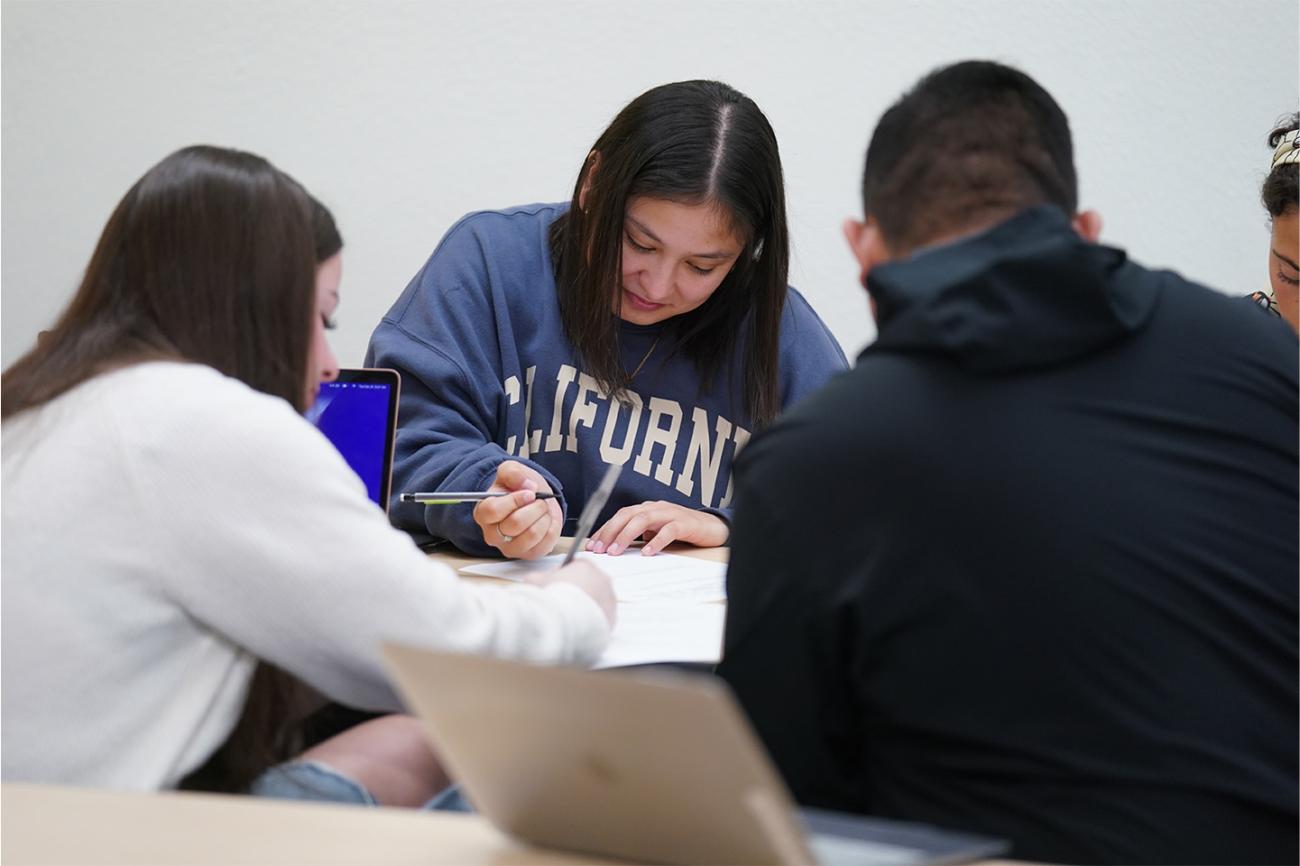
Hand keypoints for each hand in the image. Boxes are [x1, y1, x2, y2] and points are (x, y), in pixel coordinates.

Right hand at [472, 461, 562, 560]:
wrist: (533, 500)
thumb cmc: (518, 489)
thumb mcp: (511, 471)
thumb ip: (513, 472)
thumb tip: (527, 485)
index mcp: (483, 513)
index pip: (493, 510)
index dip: (514, 500)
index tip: (529, 493)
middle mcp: (493, 534)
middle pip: (515, 523)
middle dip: (534, 507)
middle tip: (538, 500)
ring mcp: (510, 547)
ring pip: (532, 535)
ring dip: (544, 518)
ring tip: (542, 511)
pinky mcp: (528, 554)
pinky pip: (545, 543)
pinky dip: (551, 528)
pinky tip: (546, 522)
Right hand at [525, 560, 616, 626]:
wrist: (563, 624)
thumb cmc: (550, 599)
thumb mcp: (535, 581)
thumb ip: (536, 577)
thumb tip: (533, 579)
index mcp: (586, 566)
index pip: (576, 565)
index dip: (564, 574)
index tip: (555, 584)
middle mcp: (602, 579)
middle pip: (589, 582)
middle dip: (577, 590)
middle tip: (561, 601)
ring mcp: (609, 599)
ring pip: (597, 599)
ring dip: (586, 605)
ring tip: (569, 616)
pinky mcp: (612, 617)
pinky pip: (601, 616)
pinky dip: (592, 620)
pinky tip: (579, 625)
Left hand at [586, 501, 728, 556]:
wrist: (713, 527)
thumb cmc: (682, 530)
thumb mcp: (656, 531)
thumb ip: (639, 536)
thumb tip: (614, 548)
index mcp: (647, 509)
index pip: (620, 516)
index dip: (605, 529)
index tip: (591, 545)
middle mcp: (656, 507)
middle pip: (628, 515)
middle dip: (610, 531)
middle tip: (599, 550)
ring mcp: (670, 513)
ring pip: (643, 519)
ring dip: (626, 536)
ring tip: (616, 551)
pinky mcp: (685, 523)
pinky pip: (668, 530)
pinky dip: (656, 541)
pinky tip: (647, 552)